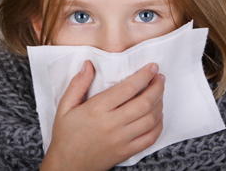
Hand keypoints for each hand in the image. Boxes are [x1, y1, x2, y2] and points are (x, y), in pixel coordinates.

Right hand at [39, 61, 164, 170]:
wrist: (66, 166)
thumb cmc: (65, 135)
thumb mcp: (64, 106)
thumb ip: (77, 84)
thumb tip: (88, 64)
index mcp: (96, 109)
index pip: (128, 88)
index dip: (144, 75)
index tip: (152, 67)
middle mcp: (111, 124)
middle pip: (144, 103)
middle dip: (157, 87)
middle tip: (160, 78)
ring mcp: (121, 140)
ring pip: (150, 119)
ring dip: (159, 104)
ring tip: (159, 94)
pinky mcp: (126, 152)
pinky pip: (150, 138)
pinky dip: (159, 125)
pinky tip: (158, 116)